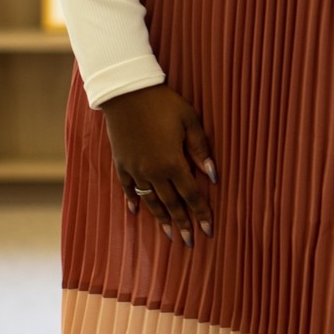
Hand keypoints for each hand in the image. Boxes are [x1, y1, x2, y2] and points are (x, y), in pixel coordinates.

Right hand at [101, 83, 217, 246]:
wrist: (126, 92)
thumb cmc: (163, 103)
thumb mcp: (189, 121)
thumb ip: (200, 149)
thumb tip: (213, 175)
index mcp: (173, 162)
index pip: (191, 195)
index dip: (201, 213)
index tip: (208, 231)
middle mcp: (153, 172)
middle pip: (171, 203)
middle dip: (182, 224)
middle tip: (189, 242)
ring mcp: (135, 169)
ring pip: (150, 200)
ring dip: (160, 219)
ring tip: (169, 235)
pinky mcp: (121, 163)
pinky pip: (127, 188)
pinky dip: (132, 201)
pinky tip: (135, 212)